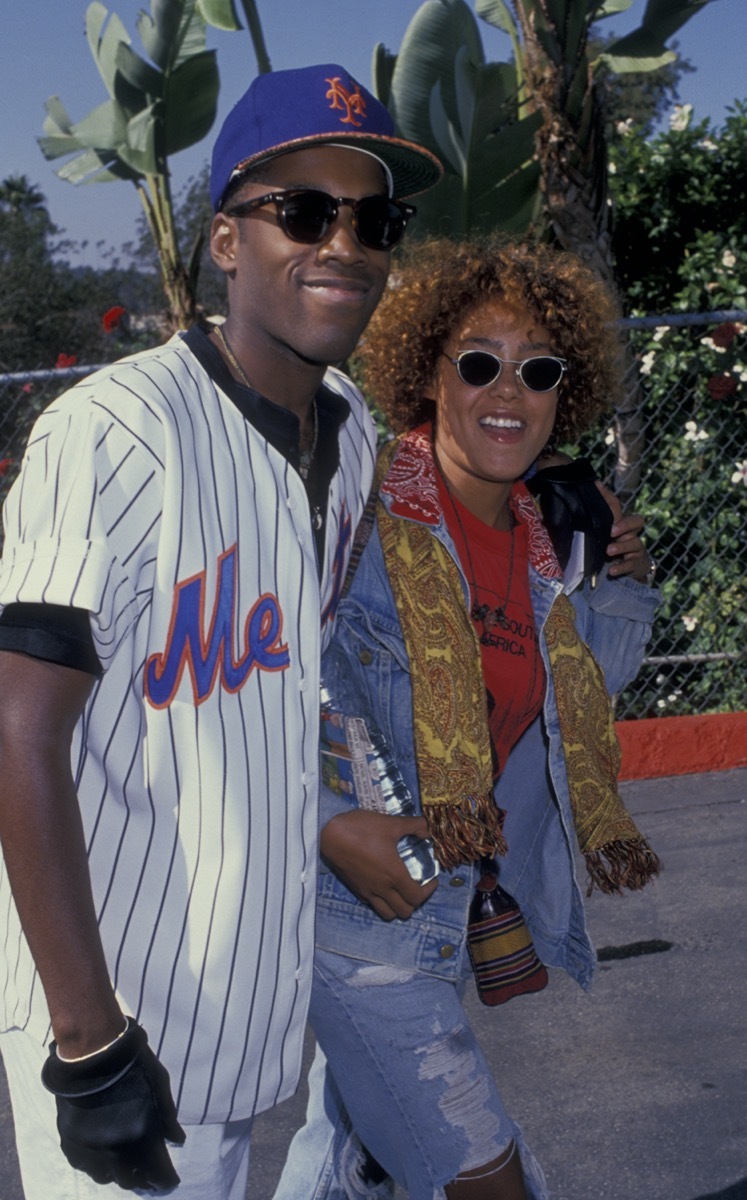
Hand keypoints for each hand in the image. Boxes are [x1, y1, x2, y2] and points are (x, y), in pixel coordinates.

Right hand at [42, 1019, 184, 1191]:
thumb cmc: (132, 1064)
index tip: (169, 1179)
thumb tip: (177, 1140)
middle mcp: (115, 1152)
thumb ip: (168, 1117)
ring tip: (124, 1162)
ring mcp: (90, 1150)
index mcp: (142, 1138)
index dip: (166, 1180)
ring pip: (105, 1177)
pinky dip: (95, 1163)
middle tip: (148, 1172)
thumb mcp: (159, 1084)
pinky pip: (84, 1165)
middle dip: (143, 1179)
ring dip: (118, 1172)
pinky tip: (101, 1152)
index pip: (159, 1177)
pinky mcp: (70, 1143)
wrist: (91, 1052)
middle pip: (131, 1181)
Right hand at [320, 810, 437, 920]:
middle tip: (417, 886)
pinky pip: (372, 905)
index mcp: (394, 875)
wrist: (330, 834)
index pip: (417, 897)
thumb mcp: (391, 823)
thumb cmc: (361, 828)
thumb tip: (428, 830)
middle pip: (404, 911)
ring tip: (400, 891)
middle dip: (415, 902)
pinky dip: (381, 902)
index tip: (431, 879)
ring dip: (398, 907)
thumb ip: (414, 826)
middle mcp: (382, 888)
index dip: (428, 891)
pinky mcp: (356, 889)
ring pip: (387, 914)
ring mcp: (367, 891)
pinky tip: (382, 886)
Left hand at [595, 481, 650, 581]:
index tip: (603, 505)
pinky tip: (612, 571)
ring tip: (608, 550)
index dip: (613, 502)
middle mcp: (632, 533)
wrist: (630, 566)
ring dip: (620, 547)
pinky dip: (621, 567)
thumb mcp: (607, 528)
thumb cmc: (614, 543)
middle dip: (625, 525)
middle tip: (612, 530)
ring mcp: (635, 549)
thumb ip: (602, 509)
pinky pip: (630, 565)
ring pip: (633, 543)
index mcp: (624, 523)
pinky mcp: (635, 564)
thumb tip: (594, 483)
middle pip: (637, 522)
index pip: (622, 507)